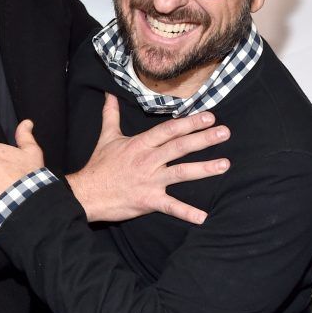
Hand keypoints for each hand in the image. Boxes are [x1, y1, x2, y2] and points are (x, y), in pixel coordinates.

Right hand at [67, 94, 229, 224]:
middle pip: (179, 147)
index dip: (189, 123)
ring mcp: (149, 181)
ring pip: (181, 173)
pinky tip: (203, 217)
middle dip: (203, 139)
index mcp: (140, 144)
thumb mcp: (107, 138)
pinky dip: (186, 213)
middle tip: (224, 133)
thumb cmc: (99, 166)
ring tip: (224, 165)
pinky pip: (171, 206)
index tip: (209, 117)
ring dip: (204, 169)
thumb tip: (109, 95)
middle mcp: (148, 160)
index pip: (169, 130)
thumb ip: (111, 115)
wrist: (87, 193)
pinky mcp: (148, 200)